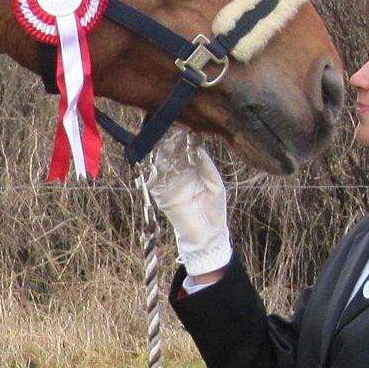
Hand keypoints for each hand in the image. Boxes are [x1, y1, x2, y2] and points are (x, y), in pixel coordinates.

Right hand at [147, 129, 231, 275]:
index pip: (187, 151)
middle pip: (173, 155)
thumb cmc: (214, 211)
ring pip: (162, 166)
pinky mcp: (161, 196)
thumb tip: (198, 148)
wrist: (205, 237)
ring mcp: (170, 185)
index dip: (185, 141)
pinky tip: (154, 165)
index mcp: (195, 170)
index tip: (184, 130)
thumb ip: (207, 168)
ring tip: (163, 148)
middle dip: (171, 146)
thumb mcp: (216, 187)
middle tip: (170, 136)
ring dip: (160, 157)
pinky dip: (152, 174)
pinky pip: (154, 183)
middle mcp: (181, 174)